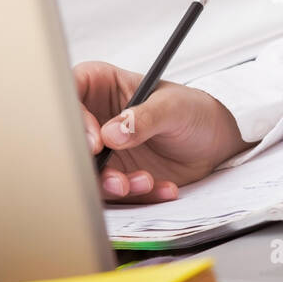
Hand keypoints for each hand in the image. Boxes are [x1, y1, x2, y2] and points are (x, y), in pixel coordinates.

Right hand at [74, 60, 251, 203]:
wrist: (214, 144)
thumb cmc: (193, 110)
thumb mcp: (174, 107)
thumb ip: (144, 117)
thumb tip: (112, 133)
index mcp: (102, 86)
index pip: (69, 94)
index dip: (73, 119)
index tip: (95, 143)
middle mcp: (95, 119)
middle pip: (70, 141)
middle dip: (91, 164)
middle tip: (117, 176)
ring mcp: (103, 150)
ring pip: (87, 172)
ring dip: (114, 185)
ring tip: (145, 181)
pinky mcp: (114, 175)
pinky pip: (113, 192)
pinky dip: (136, 195)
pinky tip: (162, 187)